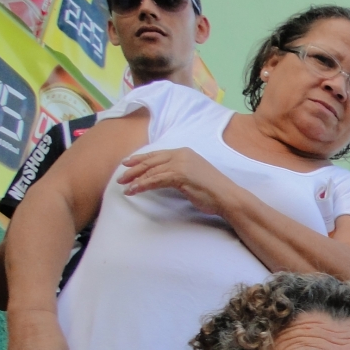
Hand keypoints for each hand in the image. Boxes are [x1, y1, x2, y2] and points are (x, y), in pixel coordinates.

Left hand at [117, 148, 236, 216]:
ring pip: (151, 170)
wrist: (227, 197)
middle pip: (151, 161)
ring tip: (125, 186)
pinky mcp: (179, 175)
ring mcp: (180, 164)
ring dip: (135, 179)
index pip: (157, 154)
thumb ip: (179, 173)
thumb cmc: (213, 191)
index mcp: (184, 152)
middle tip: (121, 177)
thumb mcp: (193, 176)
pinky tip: (134, 190)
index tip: (128, 164)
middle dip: (134, 169)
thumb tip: (165, 178)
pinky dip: (143, 185)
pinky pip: (155, 180)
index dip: (141, 159)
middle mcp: (181, 155)